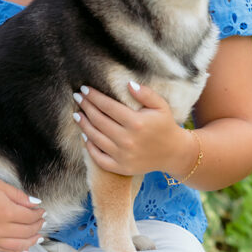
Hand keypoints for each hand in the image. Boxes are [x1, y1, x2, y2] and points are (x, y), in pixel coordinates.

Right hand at [0, 172, 45, 251]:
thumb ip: (19, 196)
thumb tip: (36, 204)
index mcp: (6, 211)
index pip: (30, 217)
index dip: (39, 214)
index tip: (42, 211)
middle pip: (27, 232)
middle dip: (37, 227)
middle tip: (42, 222)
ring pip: (18, 246)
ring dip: (31, 242)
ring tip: (39, 238)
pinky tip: (25, 251)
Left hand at [72, 81, 192, 177]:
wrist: (174, 153)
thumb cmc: (165, 125)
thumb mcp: (160, 106)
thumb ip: (145, 93)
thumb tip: (128, 84)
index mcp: (136, 123)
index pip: (108, 106)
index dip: (94, 96)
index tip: (84, 89)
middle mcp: (127, 140)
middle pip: (98, 120)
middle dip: (85, 107)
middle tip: (77, 97)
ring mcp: (123, 156)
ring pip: (95, 138)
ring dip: (83, 125)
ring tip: (77, 114)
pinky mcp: (121, 168)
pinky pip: (99, 158)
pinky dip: (89, 147)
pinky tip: (85, 136)